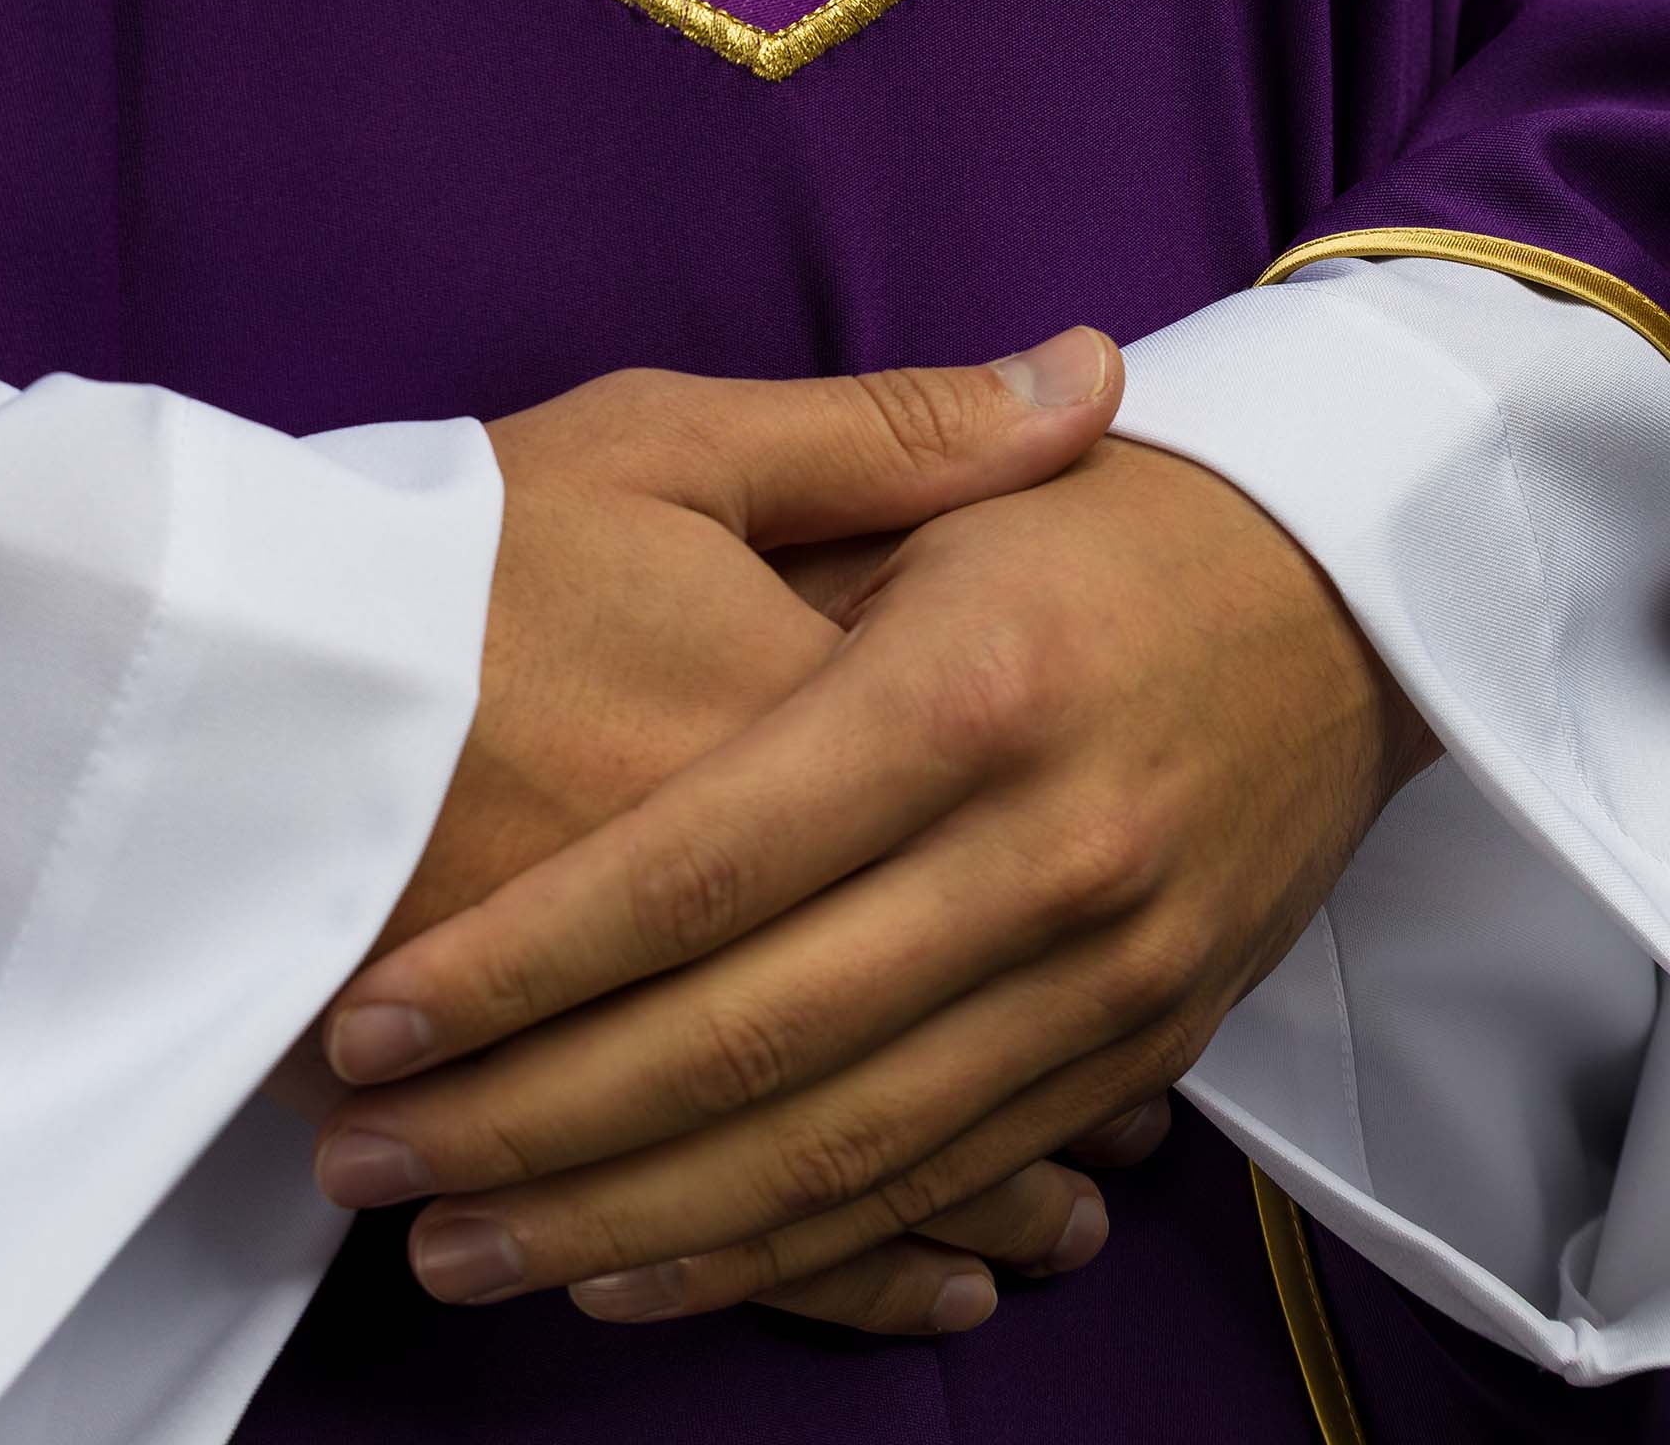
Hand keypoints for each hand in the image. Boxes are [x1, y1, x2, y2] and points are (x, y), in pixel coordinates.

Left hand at [316, 435, 1435, 1327]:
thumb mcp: (947, 471)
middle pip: (750, 1043)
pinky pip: (937, 1183)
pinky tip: (647, 1266)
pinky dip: (789, 1251)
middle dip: (533, 1124)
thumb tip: (681, 459)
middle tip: (368, 1159)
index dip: (529, 960)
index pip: (706, 869)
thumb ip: (855, 451)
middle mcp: (1041, 856)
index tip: (378, 1017)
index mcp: (963, 691)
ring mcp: (1104, 976)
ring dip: (629, 1221)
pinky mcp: (1136, 1047)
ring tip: (458, 1246)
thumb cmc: (1100, 520)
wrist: (1350, 607)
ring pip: (835, 1153)